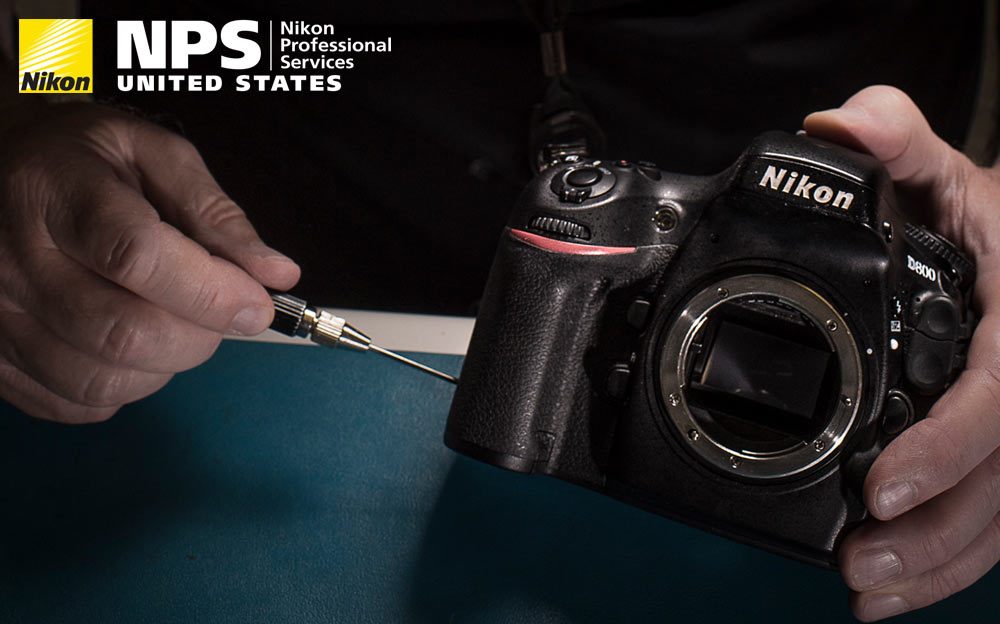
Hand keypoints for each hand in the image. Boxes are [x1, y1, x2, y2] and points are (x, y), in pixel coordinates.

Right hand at [0, 103, 299, 422]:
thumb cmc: (81, 160)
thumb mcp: (154, 155)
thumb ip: (216, 214)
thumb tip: (276, 273)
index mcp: (56, 192)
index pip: (138, 257)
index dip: (211, 291)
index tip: (257, 303)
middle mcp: (13, 258)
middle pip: (124, 332)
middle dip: (200, 335)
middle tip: (219, 312)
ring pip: (101, 380)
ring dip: (165, 367)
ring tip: (173, 323)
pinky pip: (74, 403)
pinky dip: (124, 389)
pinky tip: (130, 347)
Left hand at [804, 86, 999, 619]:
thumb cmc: (986, 220)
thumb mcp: (948, 173)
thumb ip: (899, 142)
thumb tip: (841, 125)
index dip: (949, 448)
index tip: (883, 490)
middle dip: (938, 534)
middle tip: (861, 568)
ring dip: (941, 564)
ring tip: (870, 592)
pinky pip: (996, 516)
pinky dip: (953, 557)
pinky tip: (902, 584)